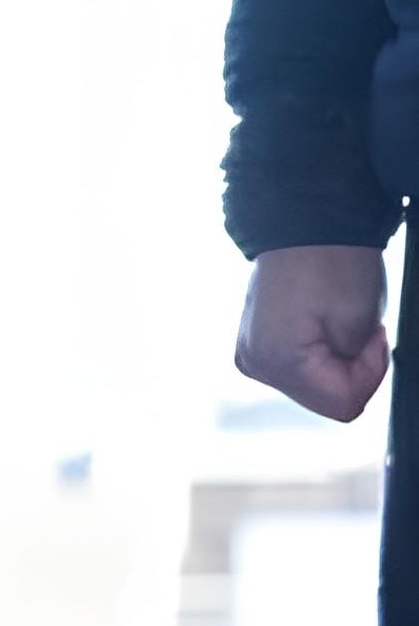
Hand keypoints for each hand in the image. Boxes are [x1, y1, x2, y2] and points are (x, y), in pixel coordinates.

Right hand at [237, 245, 391, 422]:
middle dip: (352, 367)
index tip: (374, 337)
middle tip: (358, 326)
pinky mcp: (254, 345)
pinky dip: (317, 350)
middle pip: (325, 398)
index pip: (344, 405)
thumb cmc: (331, 257)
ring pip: (312, 385)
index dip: (371, 374)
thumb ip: (355, 367)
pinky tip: (319, 321)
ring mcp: (251, 355)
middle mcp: (256, 365)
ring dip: (335, 358)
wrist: (302, 220)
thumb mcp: (360, 320)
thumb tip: (344, 382)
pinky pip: (296, 366)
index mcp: (279, 362)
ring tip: (336, 319)